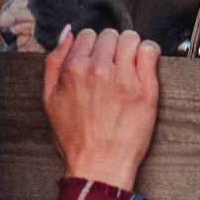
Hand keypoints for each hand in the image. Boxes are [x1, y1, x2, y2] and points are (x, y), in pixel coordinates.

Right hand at [42, 28, 161, 191]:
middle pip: (110, 35)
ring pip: (131, 38)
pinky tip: (143, 66)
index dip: (92, 47)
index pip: (87, 35)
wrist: (99, 166)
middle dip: (110, 47)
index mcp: (73, 69)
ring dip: (130, 48)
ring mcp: (124, 78)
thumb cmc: (75, 138)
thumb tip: (67, 33)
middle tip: (112, 66)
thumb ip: (54, 62)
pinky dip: (148, 53)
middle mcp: (98, 69)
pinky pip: (150, 50)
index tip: (97, 60)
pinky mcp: (146, 88)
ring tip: (128, 66)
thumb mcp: (49, 99)